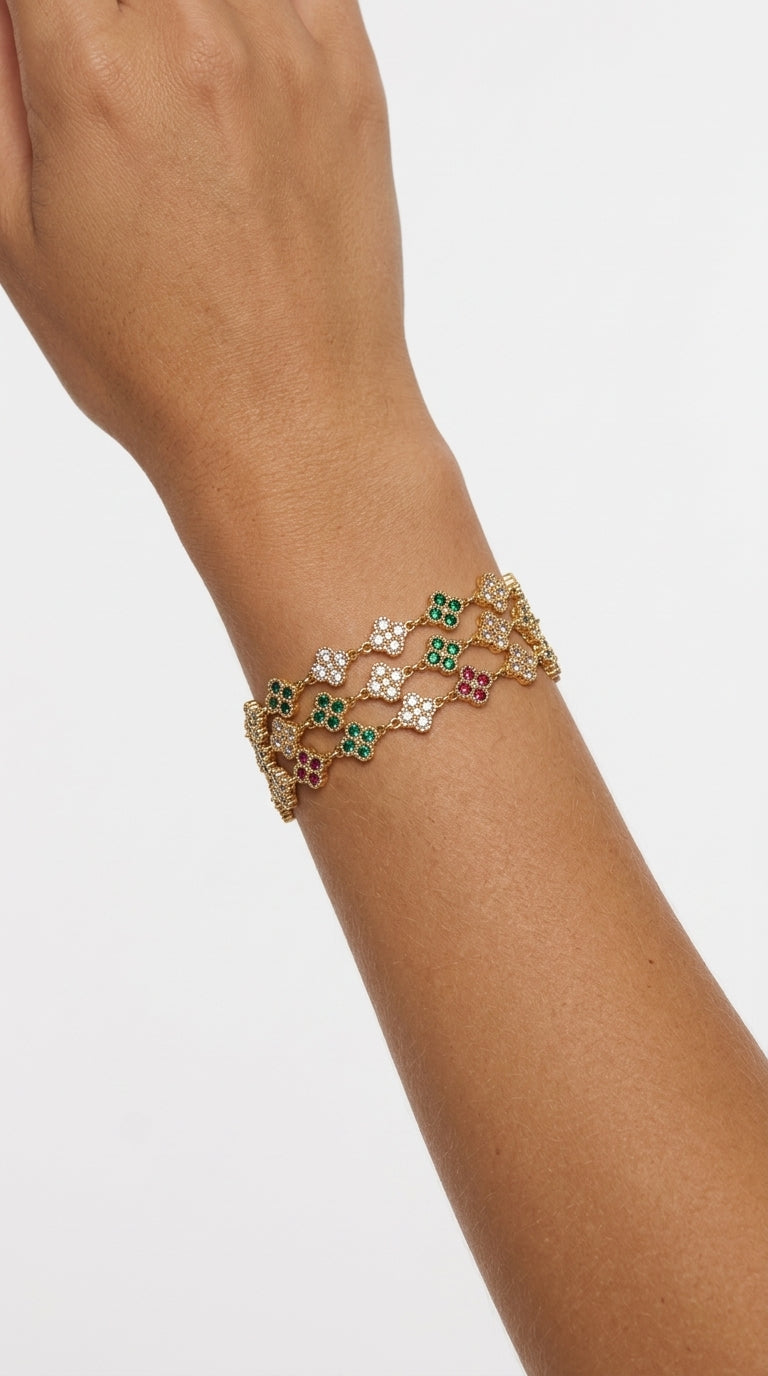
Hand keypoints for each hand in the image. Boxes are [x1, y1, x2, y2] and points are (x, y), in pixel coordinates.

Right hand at [0, 0, 419, 482]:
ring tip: (166, 69)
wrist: (291, 426)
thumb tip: (11, 18)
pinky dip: (258, 5)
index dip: (43, 7)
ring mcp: (286, 54)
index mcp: (95, 77)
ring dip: (175, 12)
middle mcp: (194, 41)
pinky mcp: (352, 77)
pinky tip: (232, 55)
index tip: (48, 31)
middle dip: (105, 10)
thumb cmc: (154, 361)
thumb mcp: (16, 238)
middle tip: (106, 61)